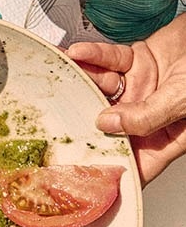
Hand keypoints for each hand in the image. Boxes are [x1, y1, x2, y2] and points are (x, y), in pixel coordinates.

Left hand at [66, 15, 185, 184]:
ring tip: (60, 77)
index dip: (111, 168)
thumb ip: (148, 116)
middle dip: (82, 119)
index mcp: (166, 136)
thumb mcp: (182, 102)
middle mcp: (149, 112)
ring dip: (81, 80)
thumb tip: (108, 125)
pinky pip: (109, 59)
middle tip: (54, 119)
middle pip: (109, 122)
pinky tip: (77, 53)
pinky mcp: (136, 61)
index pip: (137, 161)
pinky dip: (92, 55)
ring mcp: (141, 86)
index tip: (82, 173)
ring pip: (103, 87)